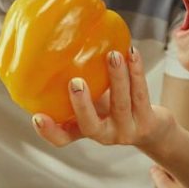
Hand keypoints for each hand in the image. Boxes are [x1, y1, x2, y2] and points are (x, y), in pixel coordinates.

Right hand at [32, 47, 172, 152]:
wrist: (151, 128)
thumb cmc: (113, 109)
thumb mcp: (93, 102)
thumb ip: (76, 88)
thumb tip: (52, 49)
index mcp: (85, 130)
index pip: (62, 138)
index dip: (49, 131)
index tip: (37, 117)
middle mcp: (104, 134)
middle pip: (90, 125)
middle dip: (82, 105)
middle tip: (75, 82)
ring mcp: (126, 130)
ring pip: (121, 104)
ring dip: (117, 78)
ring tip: (112, 56)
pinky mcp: (147, 122)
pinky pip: (141, 93)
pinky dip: (137, 71)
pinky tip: (132, 53)